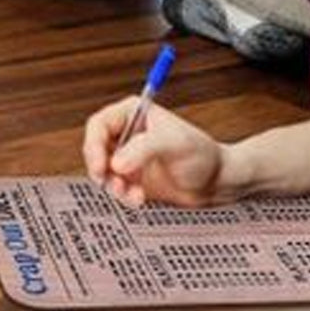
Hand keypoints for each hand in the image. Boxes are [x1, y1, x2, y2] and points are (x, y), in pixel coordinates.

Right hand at [83, 97, 225, 207]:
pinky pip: (113, 187)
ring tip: (131, 193)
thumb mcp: (174, 144)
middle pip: (94, 148)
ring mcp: (129, 156)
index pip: (100, 124)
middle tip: (107, 181)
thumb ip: (144, 149)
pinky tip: (139, 198)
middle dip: (99, 168)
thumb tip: (117, 163)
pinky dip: (122, 196)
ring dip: (112, 186)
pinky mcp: (132, 178)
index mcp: (135, 113)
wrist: (215, 182)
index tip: (102, 165)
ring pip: (102, 171)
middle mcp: (129, 133)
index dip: (94, 144)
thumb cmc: (202, 154)